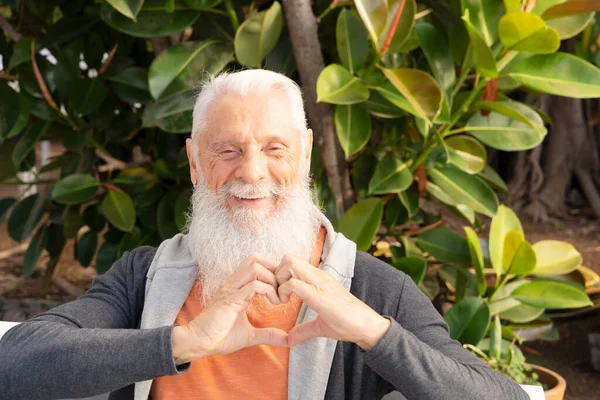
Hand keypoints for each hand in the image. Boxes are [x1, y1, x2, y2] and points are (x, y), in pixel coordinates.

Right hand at [173, 253, 286, 363]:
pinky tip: (273, 303)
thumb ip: (268, 334)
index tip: (281, 290)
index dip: (273, 272)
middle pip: (256, 258)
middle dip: (274, 270)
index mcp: (236, 286)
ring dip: (273, 280)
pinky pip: (254, 285)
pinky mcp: (231, 299)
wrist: (198, 343)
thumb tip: (287, 339)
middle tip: (281, 290)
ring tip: (278, 299)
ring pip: (256, 267)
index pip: (256, 263)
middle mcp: (233, 282)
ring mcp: (231, 289)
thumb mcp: (250, 335)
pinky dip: (269, 291)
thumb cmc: (219, 337)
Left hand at [275, 255, 390, 349]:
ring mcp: (319, 282)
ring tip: (280, 299)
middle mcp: (318, 276)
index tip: (277, 294)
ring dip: (279, 280)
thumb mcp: (319, 325)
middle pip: (288, 257)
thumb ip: (303, 330)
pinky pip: (294, 283)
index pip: (293, 262)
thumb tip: (289, 340)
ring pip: (290, 263)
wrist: (366, 326)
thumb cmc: (346, 324)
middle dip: (276, 274)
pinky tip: (284, 304)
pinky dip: (282, 291)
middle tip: (276, 294)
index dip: (279, 275)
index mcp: (318, 279)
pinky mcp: (319, 294)